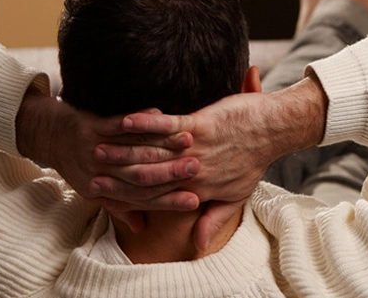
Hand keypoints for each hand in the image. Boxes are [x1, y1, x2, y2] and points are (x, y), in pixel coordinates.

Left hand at [15, 89, 201, 230]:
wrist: (50, 136)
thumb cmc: (78, 164)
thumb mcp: (96, 192)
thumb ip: (122, 207)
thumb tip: (141, 228)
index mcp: (104, 192)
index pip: (143, 200)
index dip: (169, 202)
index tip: (194, 201)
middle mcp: (99, 174)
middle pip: (142, 177)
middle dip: (173, 173)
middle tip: (198, 169)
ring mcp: (94, 150)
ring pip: (135, 151)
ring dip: (163, 145)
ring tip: (188, 141)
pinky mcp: (89, 128)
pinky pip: (118, 125)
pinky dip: (141, 121)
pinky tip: (161, 115)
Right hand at [99, 76, 327, 250]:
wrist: (276, 130)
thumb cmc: (255, 159)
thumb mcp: (237, 195)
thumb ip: (214, 218)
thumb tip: (197, 245)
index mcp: (200, 190)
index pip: (156, 197)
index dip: (127, 197)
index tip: (101, 193)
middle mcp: (195, 173)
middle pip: (149, 177)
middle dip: (117, 174)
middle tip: (90, 169)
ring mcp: (198, 148)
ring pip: (155, 152)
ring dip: (124, 149)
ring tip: (98, 145)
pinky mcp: (203, 124)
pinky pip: (169, 126)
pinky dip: (147, 123)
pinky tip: (126, 120)